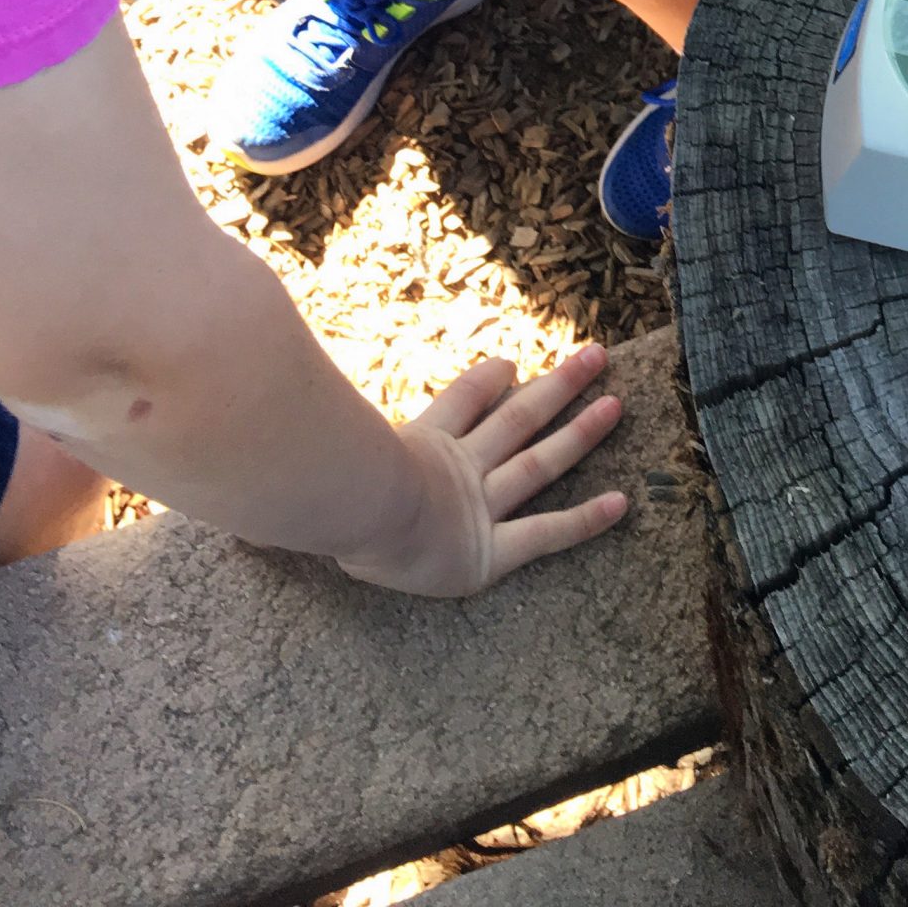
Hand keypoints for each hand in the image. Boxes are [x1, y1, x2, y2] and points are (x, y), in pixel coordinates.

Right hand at [339, 347, 628, 596]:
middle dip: (557, 388)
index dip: (487, 382)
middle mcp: (457, 472)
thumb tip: (286, 407)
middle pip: (516, 419)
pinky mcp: (489, 552)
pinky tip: (621, 504)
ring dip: (580, 434)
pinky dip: (584, 522)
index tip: (512, 363)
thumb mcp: (322, 439)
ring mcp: (477, 508)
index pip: (461, 404)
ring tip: (617, 405)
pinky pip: (545, 534)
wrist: (353, 505)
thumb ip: (314, 419)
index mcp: (418, 446)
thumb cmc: (324, 478)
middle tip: (597, 355)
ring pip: (540, 464)